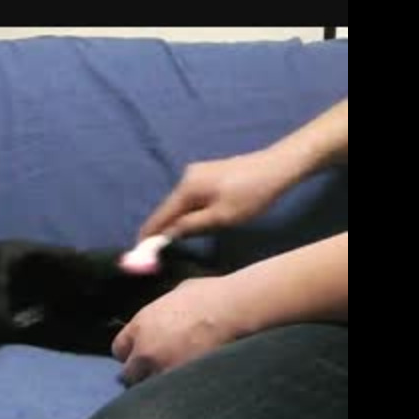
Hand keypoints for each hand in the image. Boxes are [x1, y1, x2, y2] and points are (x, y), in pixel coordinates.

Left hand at [111, 277, 240, 384]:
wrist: (231, 309)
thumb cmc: (207, 294)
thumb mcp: (173, 295)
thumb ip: (159, 311)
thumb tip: (162, 315)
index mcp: (140, 325)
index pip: (119, 350)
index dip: (130, 352)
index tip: (139, 354)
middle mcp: (145, 350)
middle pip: (130, 373)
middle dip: (140, 371)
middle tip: (154, 369)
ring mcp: (163, 367)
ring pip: (149, 385)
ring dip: (156, 381)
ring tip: (170, 375)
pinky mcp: (182, 380)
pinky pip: (170, 390)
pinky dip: (175, 387)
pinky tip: (184, 380)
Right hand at [138, 149, 301, 240]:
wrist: (278, 167)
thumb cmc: (251, 195)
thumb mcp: (221, 217)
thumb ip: (191, 226)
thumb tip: (167, 235)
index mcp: (186, 188)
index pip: (160, 215)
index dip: (149, 234)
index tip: (139, 251)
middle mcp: (186, 177)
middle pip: (169, 208)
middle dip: (162, 228)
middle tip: (156, 251)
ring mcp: (197, 172)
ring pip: (181, 203)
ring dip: (177, 220)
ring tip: (172, 240)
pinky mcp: (209, 173)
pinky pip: (191, 197)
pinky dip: (188, 211)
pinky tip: (193, 221)